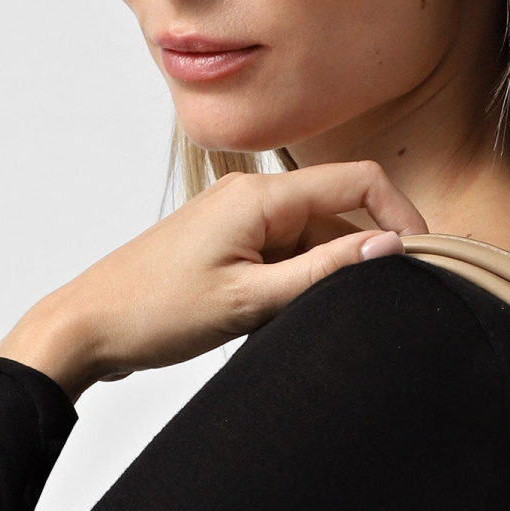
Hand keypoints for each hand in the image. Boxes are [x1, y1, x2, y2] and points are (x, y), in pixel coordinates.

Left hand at [0, 163, 426, 397]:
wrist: (86, 327)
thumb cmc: (154, 313)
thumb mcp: (251, 301)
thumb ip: (324, 272)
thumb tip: (389, 247)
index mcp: (259, 196)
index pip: (358, 183)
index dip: (401, 216)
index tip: (423, 259)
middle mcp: (251, 197)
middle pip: (339, 212)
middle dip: (367, 253)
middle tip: (383, 304)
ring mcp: (238, 221)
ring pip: (314, 239)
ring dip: (329, 275)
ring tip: (309, 320)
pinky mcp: (228, 246)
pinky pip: (286, 254)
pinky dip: (300, 282)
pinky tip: (284, 319)